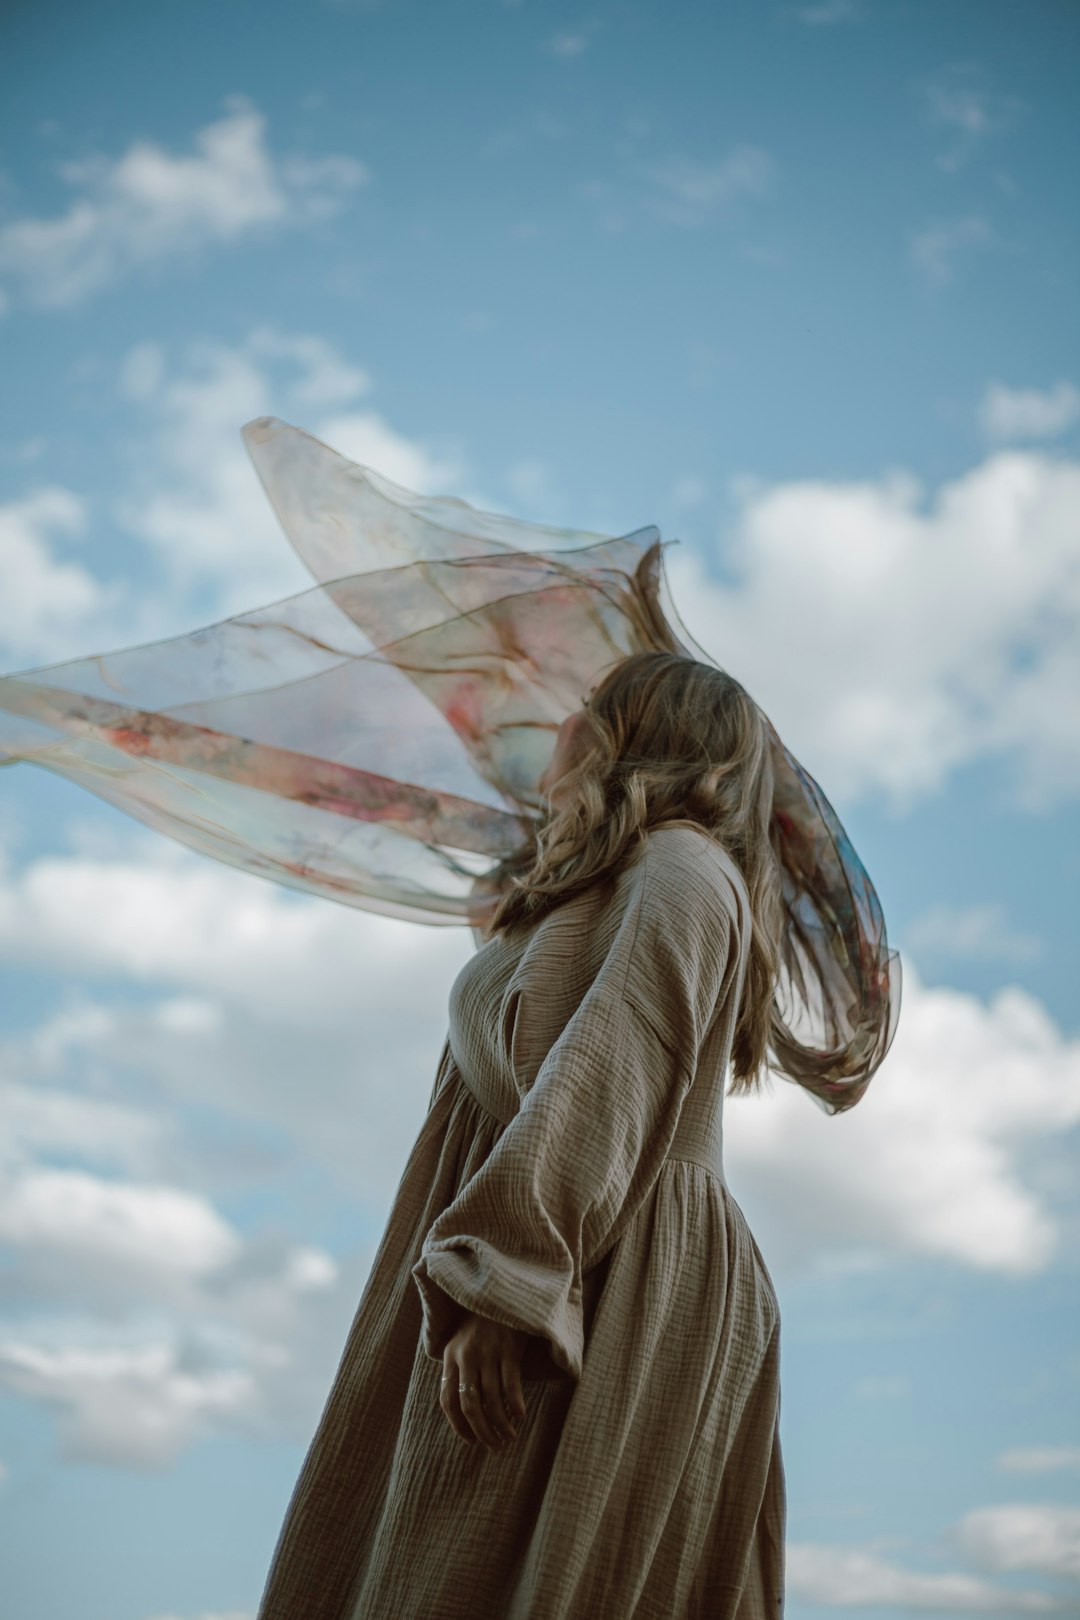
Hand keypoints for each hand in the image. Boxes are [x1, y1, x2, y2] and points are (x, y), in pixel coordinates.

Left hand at [441, 1309, 529, 1452]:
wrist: (501, 1291)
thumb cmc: (482, 1322)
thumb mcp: (462, 1341)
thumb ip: (459, 1369)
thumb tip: (463, 1411)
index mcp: (451, 1356)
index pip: (448, 1400)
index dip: (458, 1426)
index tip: (471, 1442)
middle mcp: (467, 1355)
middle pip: (470, 1405)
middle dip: (482, 1431)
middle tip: (494, 1446)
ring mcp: (488, 1351)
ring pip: (492, 1400)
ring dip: (501, 1424)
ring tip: (509, 1437)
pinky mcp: (510, 1347)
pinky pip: (511, 1385)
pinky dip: (515, 1405)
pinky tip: (520, 1416)